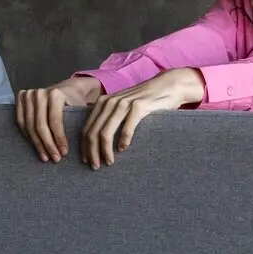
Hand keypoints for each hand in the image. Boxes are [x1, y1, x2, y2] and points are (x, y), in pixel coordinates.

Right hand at [15, 75, 102, 161]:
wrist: (67, 88)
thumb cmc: (75, 101)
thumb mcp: (79, 108)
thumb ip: (77, 122)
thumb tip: (82, 146)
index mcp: (55, 93)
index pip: (54, 121)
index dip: (58, 139)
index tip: (64, 153)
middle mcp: (40, 93)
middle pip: (40, 125)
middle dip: (48, 145)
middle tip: (55, 158)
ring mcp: (28, 94)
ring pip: (29, 125)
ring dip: (37, 144)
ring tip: (45, 156)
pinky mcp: (20, 98)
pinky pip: (20, 122)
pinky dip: (27, 135)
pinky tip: (35, 145)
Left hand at [80, 67, 204, 167]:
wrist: (167, 86)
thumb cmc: (144, 100)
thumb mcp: (122, 106)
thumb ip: (110, 117)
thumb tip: (96, 140)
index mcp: (103, 102)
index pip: (87, 128)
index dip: (84, 147)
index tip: (85, 160)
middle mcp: (110, 102)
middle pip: (93, 132)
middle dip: (92, 152)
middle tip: (95, 167)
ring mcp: (124, 103)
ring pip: (106, 133)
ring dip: (105, 151)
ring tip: (109, 162)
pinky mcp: (139, 106)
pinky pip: (126, 128)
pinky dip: (123, 141)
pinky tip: (123, 149)